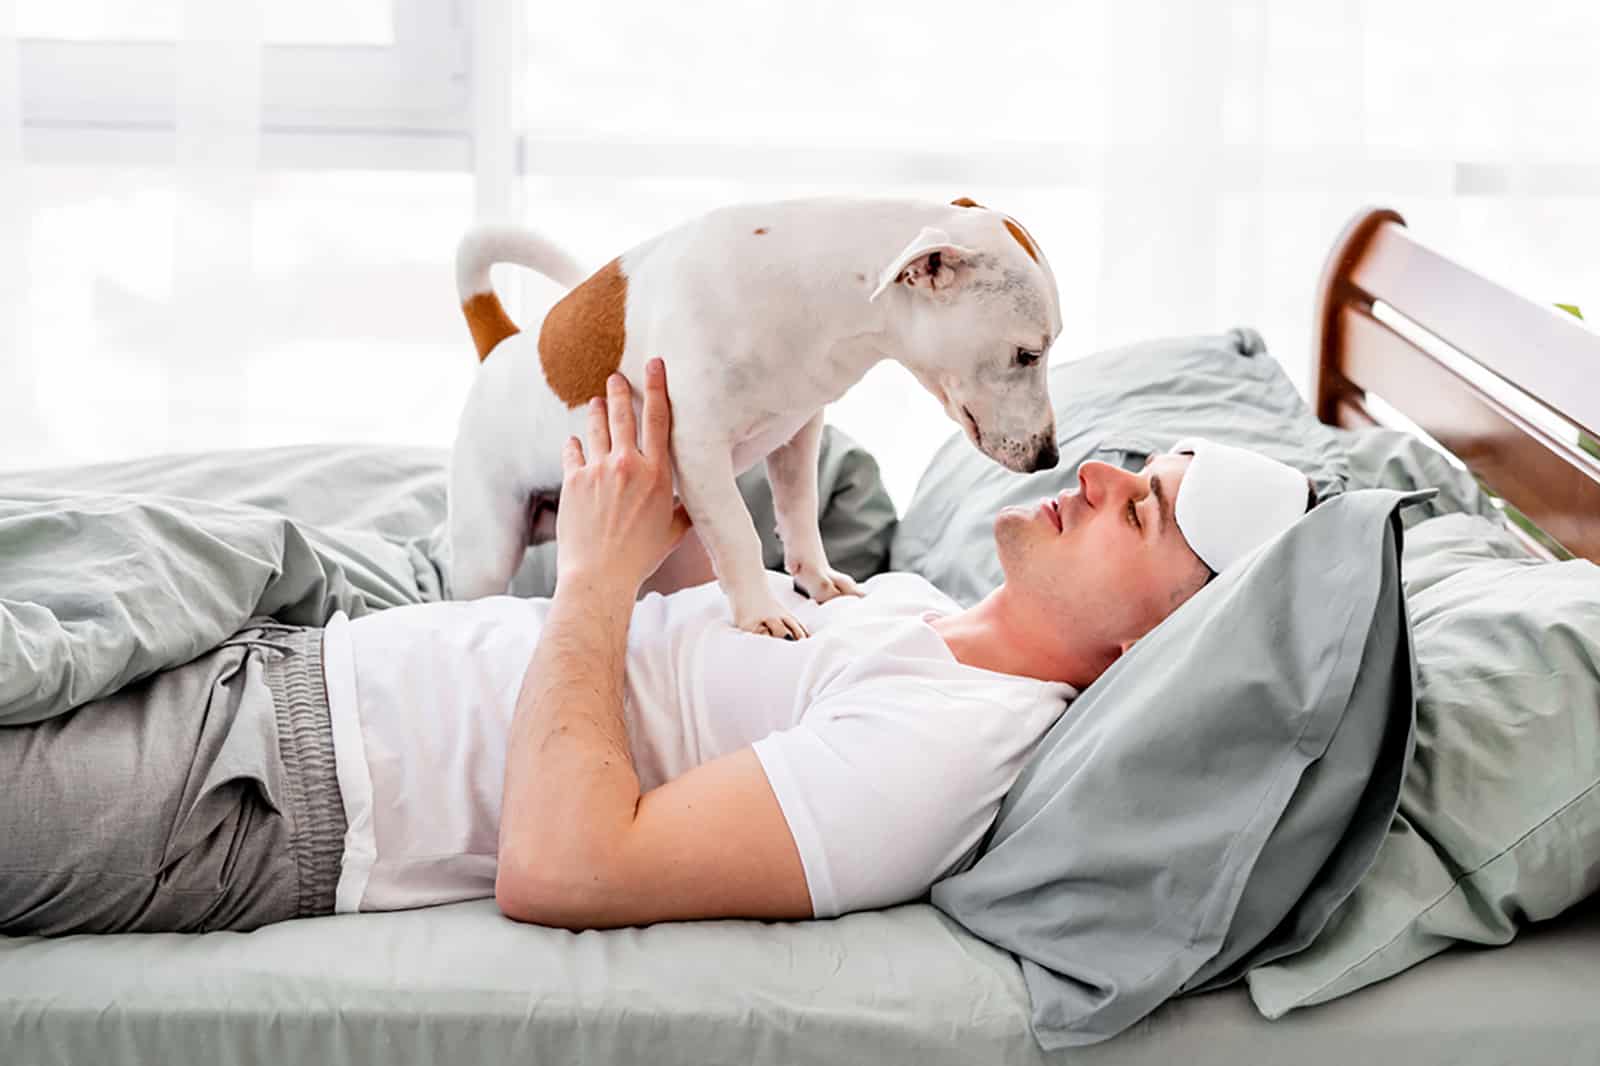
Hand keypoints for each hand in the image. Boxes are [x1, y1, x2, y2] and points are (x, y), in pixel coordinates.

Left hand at [555, 358, 692, 593]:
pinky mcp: (573, 481)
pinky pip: (572, 452)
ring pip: (596, 428)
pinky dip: (574, 444)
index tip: (655, 364)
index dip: (657, 387)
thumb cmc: (639, 557)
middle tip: (616, 376)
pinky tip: (574, 441)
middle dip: (621, 391)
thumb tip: (694, 503)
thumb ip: (684, 509)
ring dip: (597, 411)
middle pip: (624, 415)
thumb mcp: (672, 532)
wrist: (599, 575)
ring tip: (596, 400)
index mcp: (658, 474)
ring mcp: (597, 470)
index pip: (660, 419)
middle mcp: (628, 465)